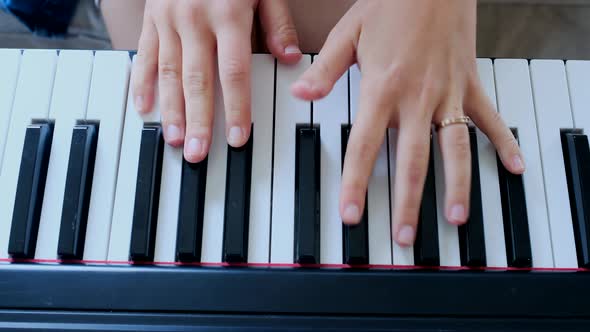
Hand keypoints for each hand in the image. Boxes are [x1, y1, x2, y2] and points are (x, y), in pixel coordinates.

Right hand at [132, 0, 300, 161]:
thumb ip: (277, 22)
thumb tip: (290, 60)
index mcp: (228, 14)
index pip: (234, 72)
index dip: (237, 108)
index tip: (238, 138)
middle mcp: (194, 20)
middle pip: (197, 80)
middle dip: (199, 120)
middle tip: (199, 153)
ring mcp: (168, 20)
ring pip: (168, 74)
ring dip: (171, 111)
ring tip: (174, 140)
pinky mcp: (151, 18)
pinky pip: (144, 55)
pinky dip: (141, 83)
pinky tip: (143, 108)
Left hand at [291, 0, 524, 245]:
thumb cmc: (391, 5)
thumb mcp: (349, 34)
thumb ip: (325, 70)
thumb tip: (301, 95)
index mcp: (383, 89)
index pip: (365, 146)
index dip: (356, 183)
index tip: (352, 215)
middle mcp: (417, 98)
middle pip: (413, 160)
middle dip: (408, 202)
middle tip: (405, 236)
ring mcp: (447, 95)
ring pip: (454, 149)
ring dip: (457, 186)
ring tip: (457, 219)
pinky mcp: (469, 86)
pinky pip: (489, 119)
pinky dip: (503, 142)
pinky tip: (513, 168)